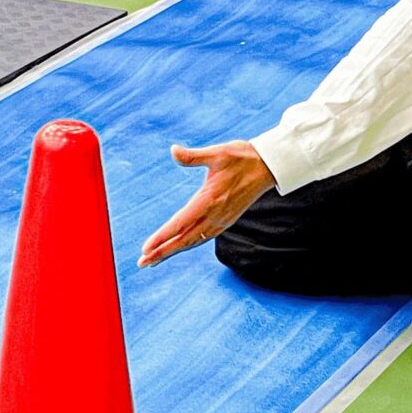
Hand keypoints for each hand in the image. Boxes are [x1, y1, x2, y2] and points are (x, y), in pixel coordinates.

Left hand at [138, 141, 275, 267]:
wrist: (269, 167)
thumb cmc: (243, 157)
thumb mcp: (218, 153)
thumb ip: (193, 156)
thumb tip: (173, 150)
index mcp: (209, 200)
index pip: (180, 223)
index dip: (162, 237)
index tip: (146, 248)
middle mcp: (215, 215)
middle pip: (184, 239)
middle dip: (162, 252)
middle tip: (142, 262)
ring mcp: (221, 221)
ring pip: (193, 241)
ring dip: (173, 251)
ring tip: (154, 259)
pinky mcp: (226, 221)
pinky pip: (202, 238)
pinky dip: (188, 245)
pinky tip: (178, 248)